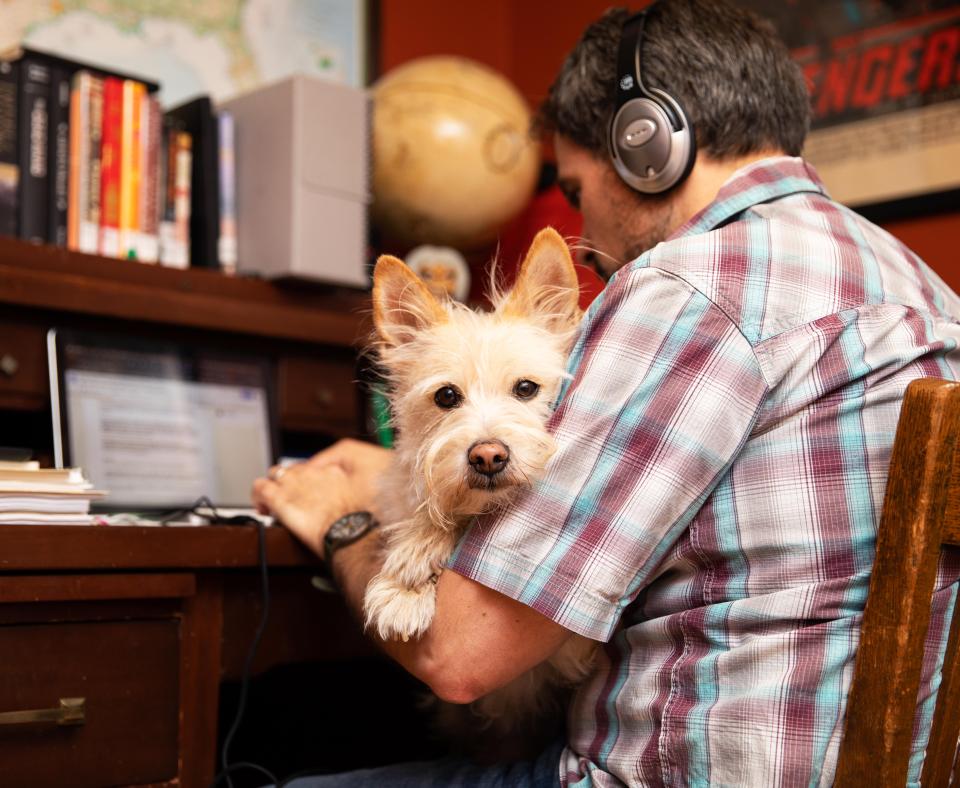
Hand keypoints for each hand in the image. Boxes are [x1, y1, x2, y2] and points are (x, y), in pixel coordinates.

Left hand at [251, 439, 392, 557]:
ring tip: (273, 503)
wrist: (355, 533)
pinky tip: (262, 508)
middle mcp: (314, 474)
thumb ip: (362, 485)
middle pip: (296, 468)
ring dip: (274, 486)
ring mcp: (296, 486)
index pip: (316, 466)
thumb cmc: (367, 518)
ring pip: (275, 474)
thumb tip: (352, 488)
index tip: (313, 492)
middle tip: (293, 498)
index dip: (312, 480)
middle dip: (292, 481)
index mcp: (336, 471)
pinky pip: (261, 488)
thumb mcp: (375, 491)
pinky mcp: (281, 501)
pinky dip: (258, 495)